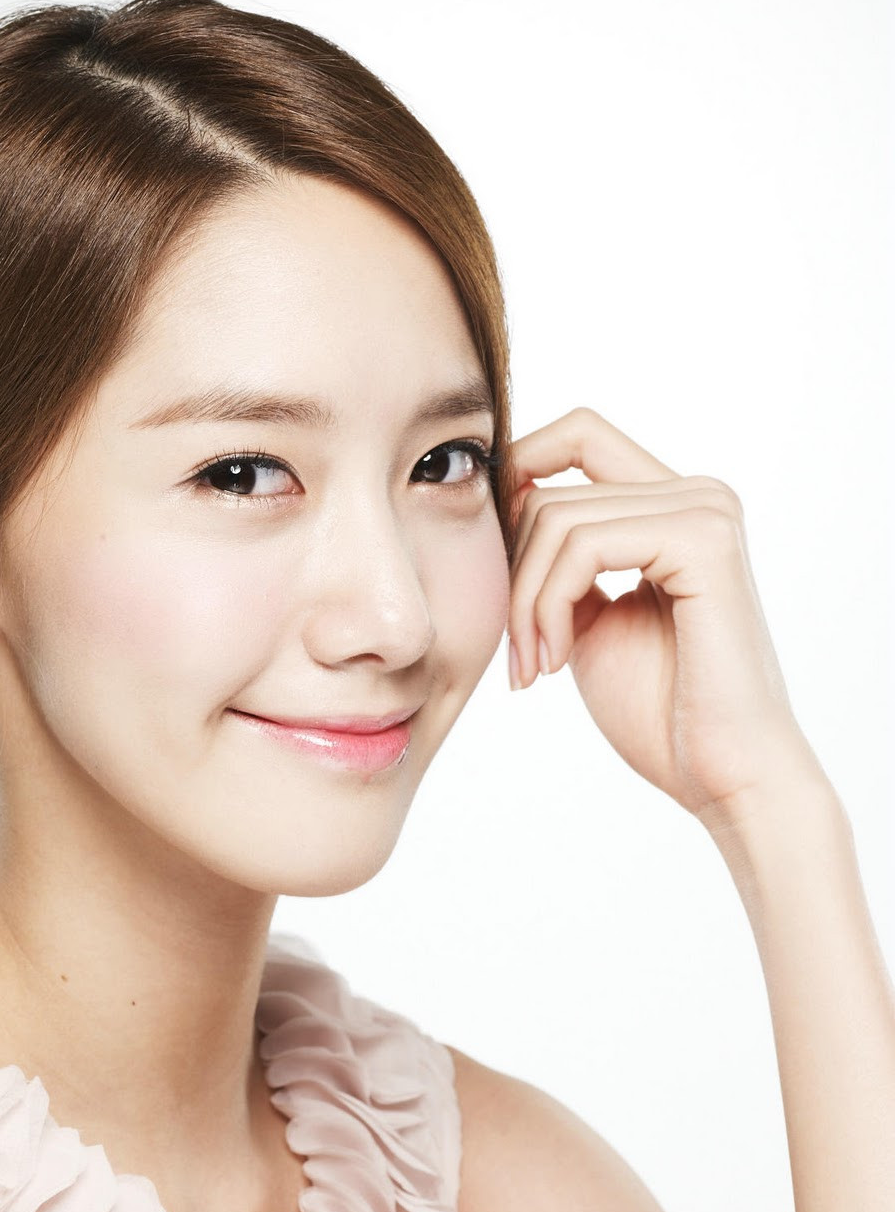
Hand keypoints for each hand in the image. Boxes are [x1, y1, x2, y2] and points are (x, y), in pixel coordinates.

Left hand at [506, 407, 823, 822]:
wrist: (721, 776)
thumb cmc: (659, 710)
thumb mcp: (586, 618)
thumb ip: (558, 560)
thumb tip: (504, 501)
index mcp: (673, 505)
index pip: (574, 435)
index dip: (513, 479)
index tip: (489, 565)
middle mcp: (696, 493)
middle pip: (550, 487)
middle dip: (511, 574)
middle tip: (519, 652)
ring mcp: (705, 511)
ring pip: (556, 516)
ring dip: (524, 601)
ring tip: (536, 664)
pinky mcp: (704, 541)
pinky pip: (583, 545)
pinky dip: (548, 604)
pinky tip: (556, 660)